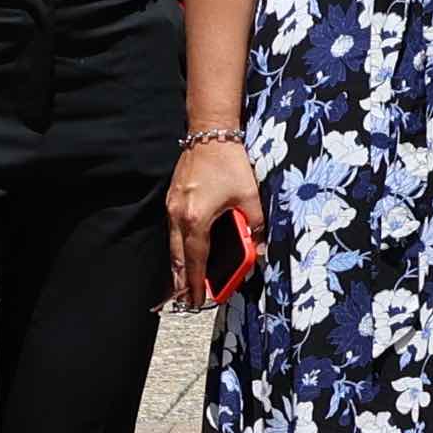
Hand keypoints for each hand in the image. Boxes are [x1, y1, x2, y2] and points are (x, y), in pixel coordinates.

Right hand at [164, 136, 264, 307]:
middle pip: (177, 258)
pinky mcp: (172, 198)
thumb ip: (255, 226)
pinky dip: (178, 246)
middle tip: (186, 300)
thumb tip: (259, 249)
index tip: (196, 300)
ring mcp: (172, 206)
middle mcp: (179, 215)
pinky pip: (172, 230)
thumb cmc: (230, 162)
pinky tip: (185, 252)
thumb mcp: (250, 196)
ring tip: (184, 283)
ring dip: (178, 265)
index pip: (195, 260)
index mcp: (197, 218)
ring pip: (172, 244)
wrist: (210, 132)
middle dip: (181, 281)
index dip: (195, 283)